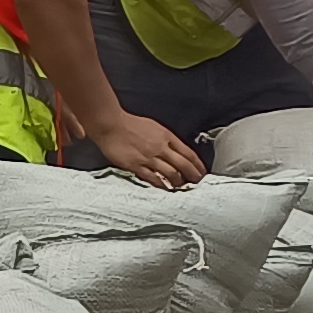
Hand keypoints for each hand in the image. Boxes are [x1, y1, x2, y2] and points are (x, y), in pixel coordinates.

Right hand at [79, 107, 206, 186]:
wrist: (111, 124)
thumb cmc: (130, 124)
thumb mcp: (154, 127)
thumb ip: (166, 139)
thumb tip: (175, 149)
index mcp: (166, 136)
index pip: (188, 153)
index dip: (198, 165)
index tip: (202, 172)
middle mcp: (160, 147)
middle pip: (184, 165)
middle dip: (193, 176)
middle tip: (197, 182)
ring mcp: (149, 157)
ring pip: (171, 173)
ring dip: (179, 182)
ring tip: (181, 187)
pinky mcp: (136, 165)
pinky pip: (153, 178)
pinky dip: (161, 184)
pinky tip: (165, 188)